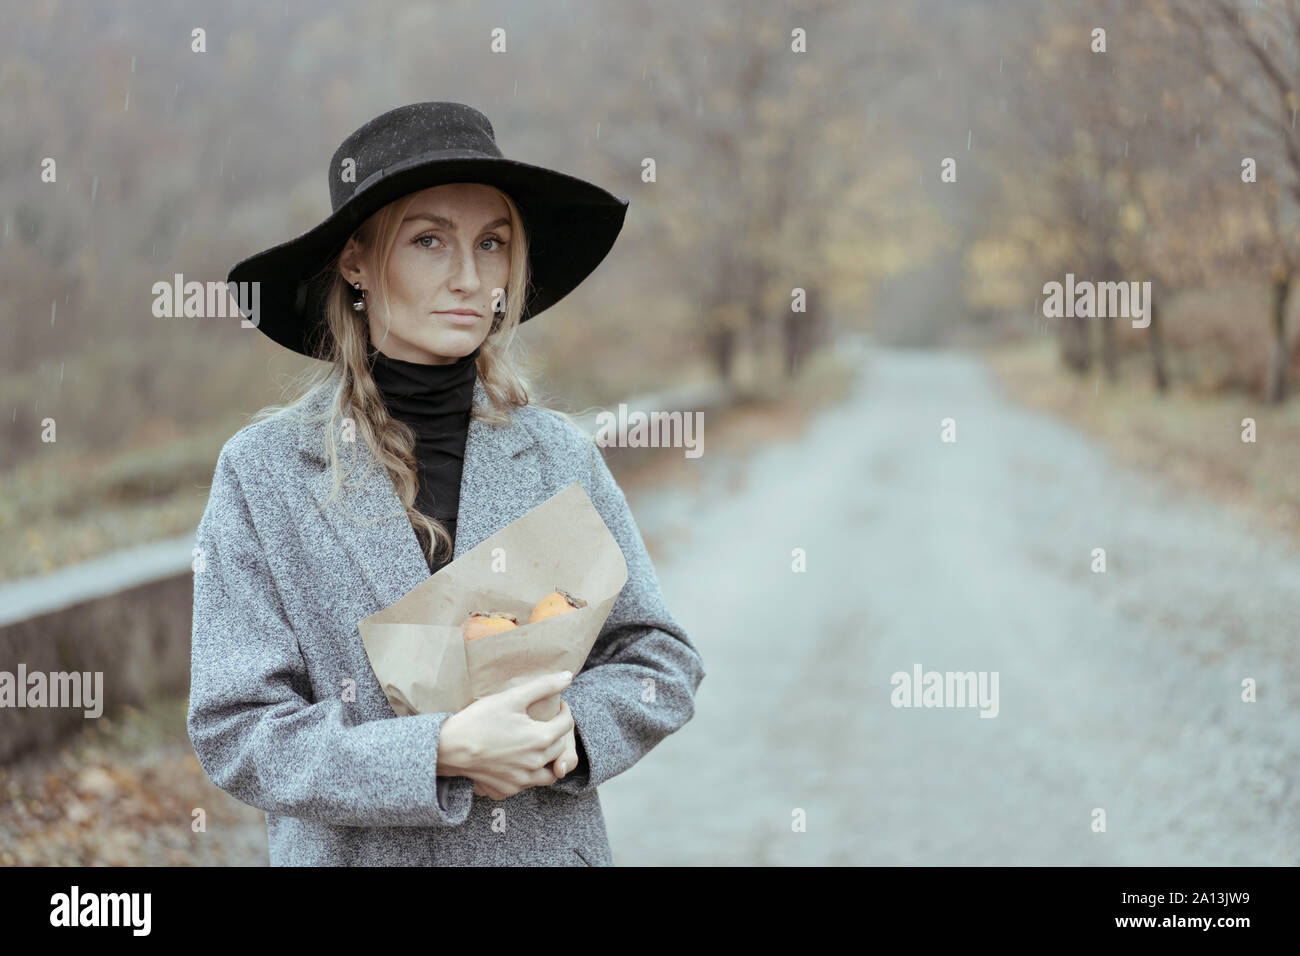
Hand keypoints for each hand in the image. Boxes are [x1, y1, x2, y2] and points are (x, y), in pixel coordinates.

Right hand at [444, 671, 574, 800]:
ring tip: (537, 746)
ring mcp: (521, 780)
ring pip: (548, 774)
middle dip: (558, 733)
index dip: (564, 711)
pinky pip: (526, 785)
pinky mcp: (507, 790)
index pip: (567, 724)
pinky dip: (527, 774)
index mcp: (541, 739)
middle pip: (560, 748)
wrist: (448, 748)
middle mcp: (535, 764)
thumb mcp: (512, 697)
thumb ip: (543, 686)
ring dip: (549, 760)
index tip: (556, 705)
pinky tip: (517, 762)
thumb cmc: (479, 720)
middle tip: (546, 723)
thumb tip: (568, 676)